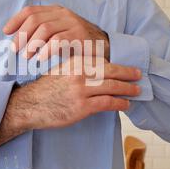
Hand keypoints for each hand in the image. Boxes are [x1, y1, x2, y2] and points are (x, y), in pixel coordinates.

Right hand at [0, 56, 141, 147]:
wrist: (29, 105)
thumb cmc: (46, 89)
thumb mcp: (62, 71)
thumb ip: (80, 70)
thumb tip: (102, 72)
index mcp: (75, 62)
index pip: (103, 62)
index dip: (120, 66)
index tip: (130, 69)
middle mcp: (80, 73)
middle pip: (111, 72)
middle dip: (128, 74)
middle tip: (140, 76)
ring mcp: (81, 90)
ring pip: (112, 87)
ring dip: (127, 89)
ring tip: (136, 91)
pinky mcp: (82, 106)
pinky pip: (107, 103)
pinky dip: (119, 103)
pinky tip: (125, 104)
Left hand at [3, 5, 110, 60]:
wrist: (105, 48)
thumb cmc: (77, 44)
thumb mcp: (58, 34)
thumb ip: (41, 33)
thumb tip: (17, 40)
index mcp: (56, 11)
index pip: (31, 11)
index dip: (15, 20)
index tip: (5, 32)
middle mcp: (64, 14)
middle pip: (35, 19)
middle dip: (21, 35)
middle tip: (14, 49)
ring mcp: (73, 23)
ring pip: (45, 29)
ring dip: (32, 43)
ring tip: (27, 56)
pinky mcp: (80, 36)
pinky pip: (58, 40)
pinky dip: (46, 50)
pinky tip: (40, 59)